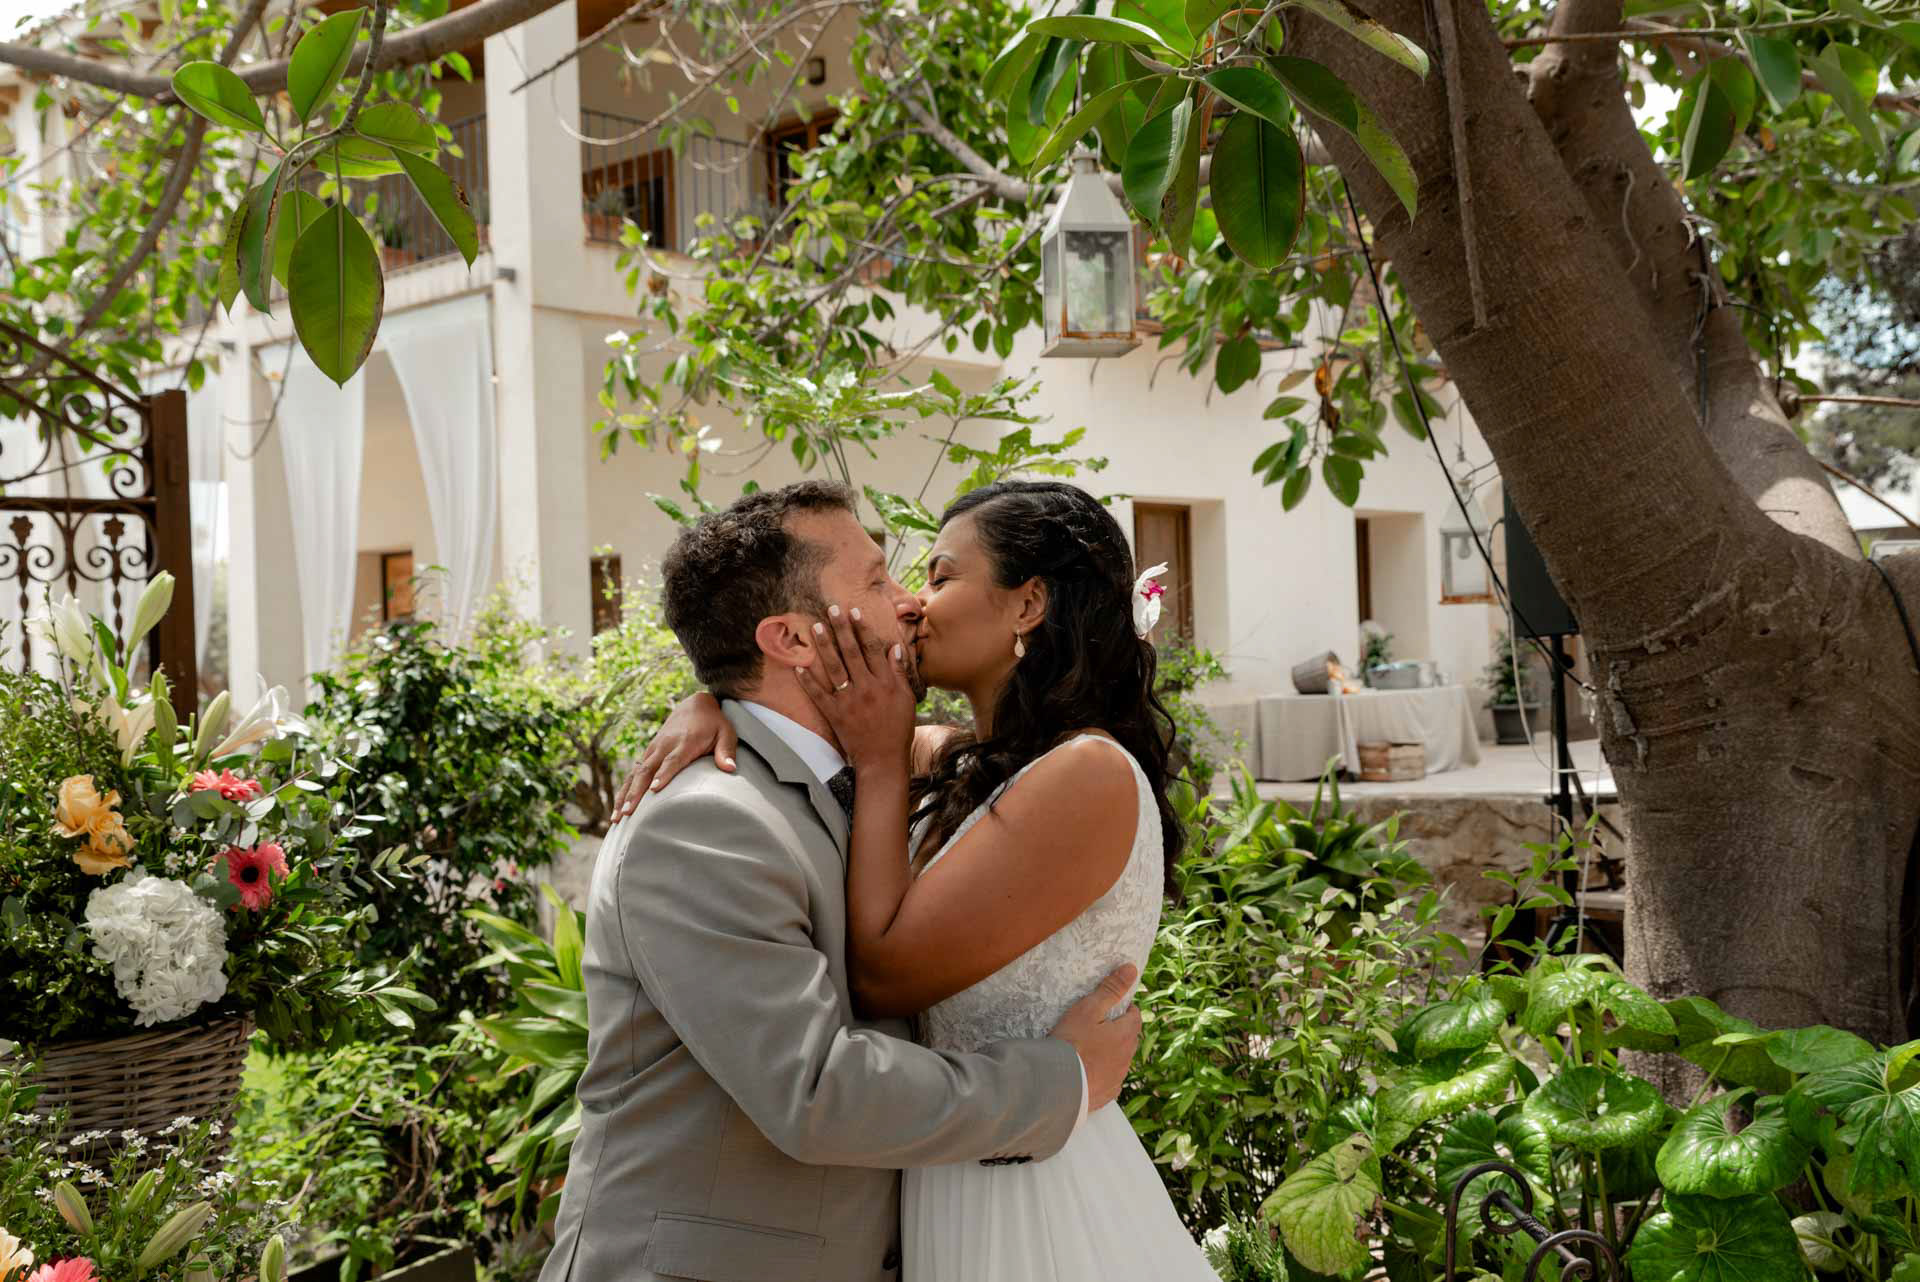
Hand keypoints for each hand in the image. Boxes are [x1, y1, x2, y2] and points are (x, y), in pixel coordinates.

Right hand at [612, 691, 737, 819]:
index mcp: (685, 742)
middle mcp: (665, 745)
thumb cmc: (714, 723)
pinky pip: (633, 773)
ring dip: (625, 795)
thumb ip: (726, 751)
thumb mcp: (726, 733)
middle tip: (628, 812)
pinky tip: (617, 809)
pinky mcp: (648, 753)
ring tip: (617, 817)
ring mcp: (654, 749)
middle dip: (637, 791)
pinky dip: (624, 790)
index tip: (655, 789)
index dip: (664, 774)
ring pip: (635, 773)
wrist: (695, 705)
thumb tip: (730, 769)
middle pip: (648, 770)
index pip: (673, 760)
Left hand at [794, 603, 914, 771]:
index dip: (862, 629)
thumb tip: (894, 648)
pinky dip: (808, 681)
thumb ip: (898, 673)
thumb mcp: (905, 699)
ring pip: (834, 668)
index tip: (853, 612)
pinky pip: (818, 695)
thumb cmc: (897, 729)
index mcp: (884, 683)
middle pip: (852, 653)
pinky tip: (798, 666)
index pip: (872, 649)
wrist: (883, 759)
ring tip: (816, 628)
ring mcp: (848, 701)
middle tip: (831, 610)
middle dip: (841, 629)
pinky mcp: (834, 715)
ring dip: (824, 647)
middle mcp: (865, 688)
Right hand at [1047, 964, 1141, 1111]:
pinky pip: (1110, 1081)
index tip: (1112, 1007)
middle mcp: (1127, 1058)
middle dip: (1119, 1030)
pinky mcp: (1106, 1095)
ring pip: (1120, 1061)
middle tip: (1098, 1026)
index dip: (1125, 1009)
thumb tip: (1131, 969)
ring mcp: (1117, 1078)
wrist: (1056, 1084)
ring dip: (1111, 1054)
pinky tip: (1087, 1071)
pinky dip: (1102, 1074)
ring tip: (1090, 1049)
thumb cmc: (1072, 1042)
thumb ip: (1111, 989)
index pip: (1135, 1016)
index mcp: (1126, 1035)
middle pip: (1129, 1038)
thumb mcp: (1089, 1009)